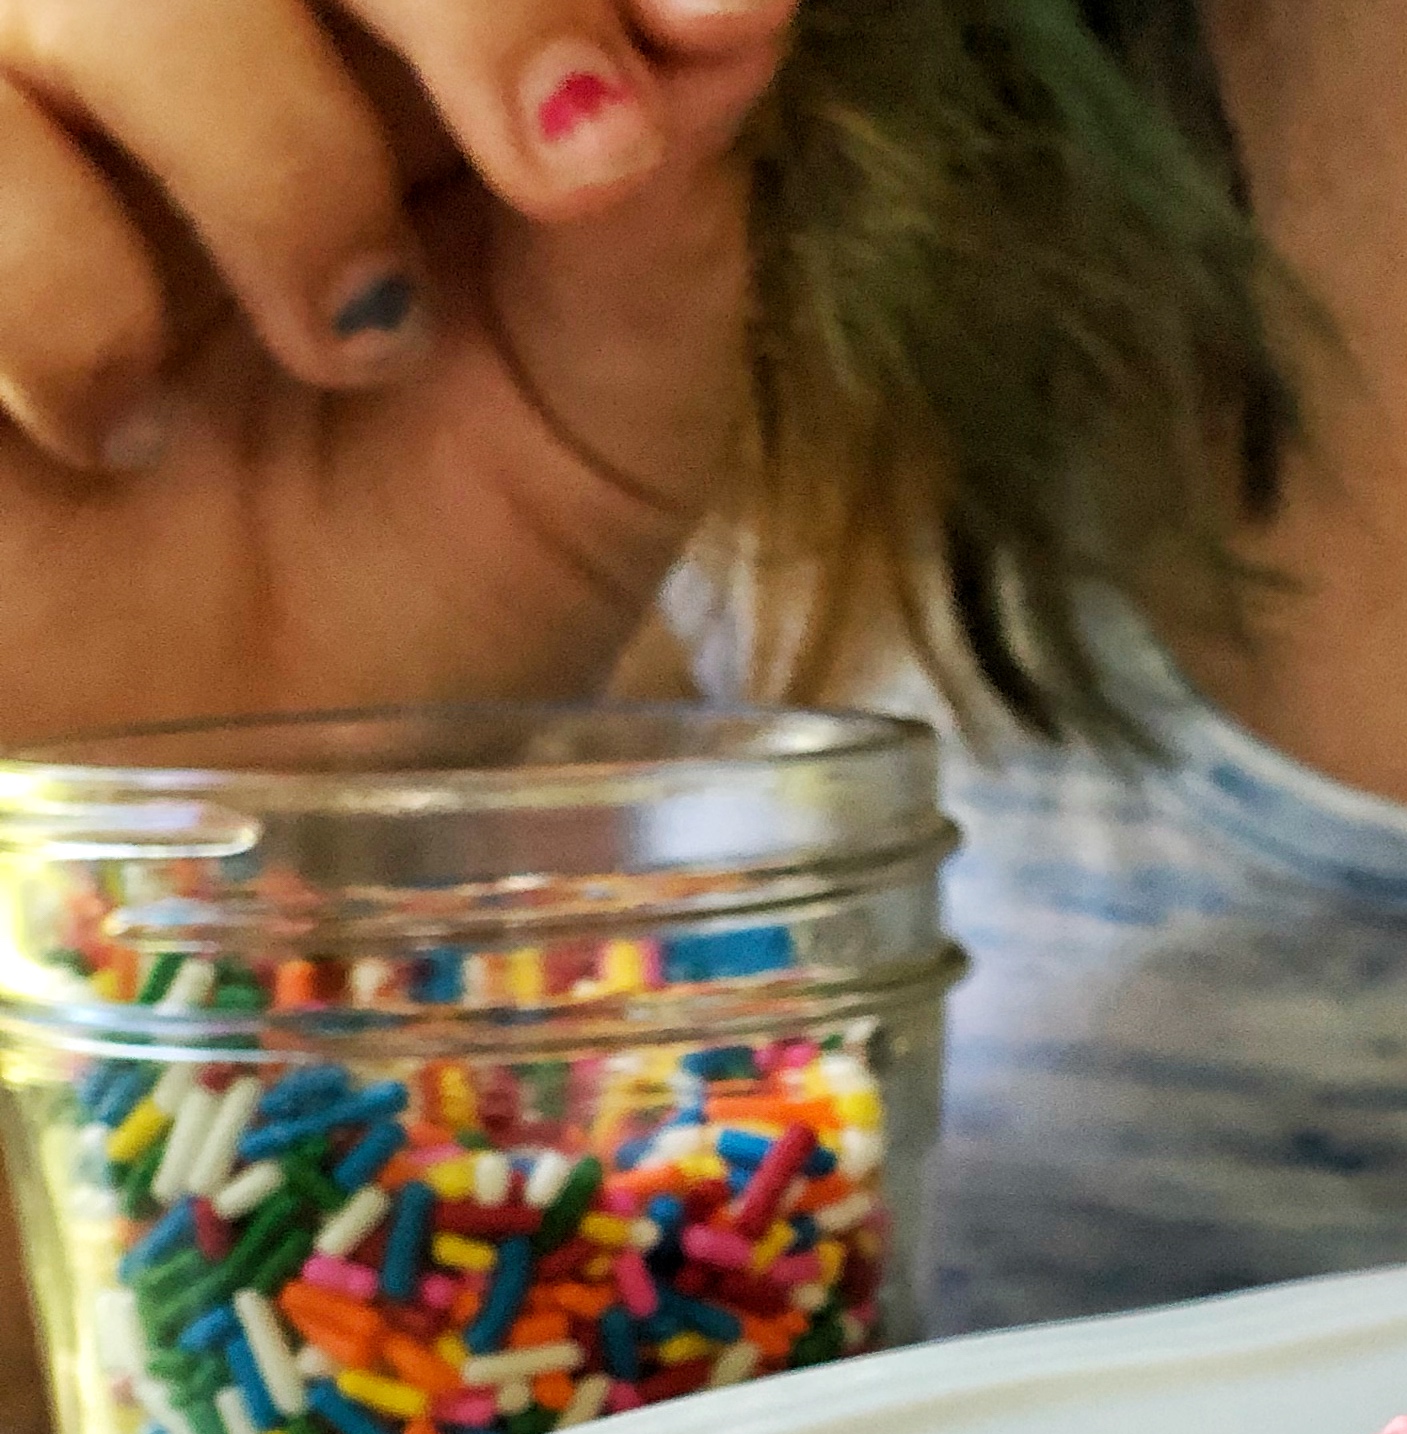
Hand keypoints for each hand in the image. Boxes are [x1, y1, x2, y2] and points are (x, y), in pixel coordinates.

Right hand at [0, 0, 792, 737]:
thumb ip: (658, 218)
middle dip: (478, 0)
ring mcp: (21, 90)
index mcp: (408, 34)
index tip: (712, 26)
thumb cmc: (423, 582)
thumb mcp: (604, 423)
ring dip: (276, 166)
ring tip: (350, 346)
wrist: (229, 786)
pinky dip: (66, 297)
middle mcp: (200, 21)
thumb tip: (737, 11)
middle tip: (574, 165)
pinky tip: (117, 422)